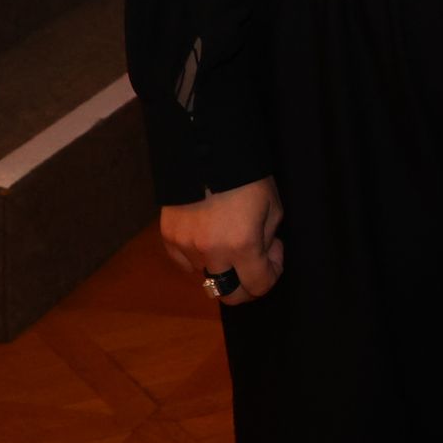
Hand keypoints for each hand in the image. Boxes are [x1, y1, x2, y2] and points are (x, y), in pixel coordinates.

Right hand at [159, 176, 286, 305]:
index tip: (274, 254)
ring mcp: (185, 246)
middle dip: (245, 286)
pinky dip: (199, 258)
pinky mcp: (168, 236)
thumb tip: (262, 256)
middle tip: (254, 265)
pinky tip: (209, 236)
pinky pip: (185, 263)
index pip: (258, 286)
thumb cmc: (247, 176)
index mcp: (241, 244)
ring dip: (222, 266)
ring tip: (229, 238)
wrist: (206, 148)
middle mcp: (210, 252)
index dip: (272, 274)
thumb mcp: (273, 206)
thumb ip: (268, 240)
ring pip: (206, 276)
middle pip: (227, 295)